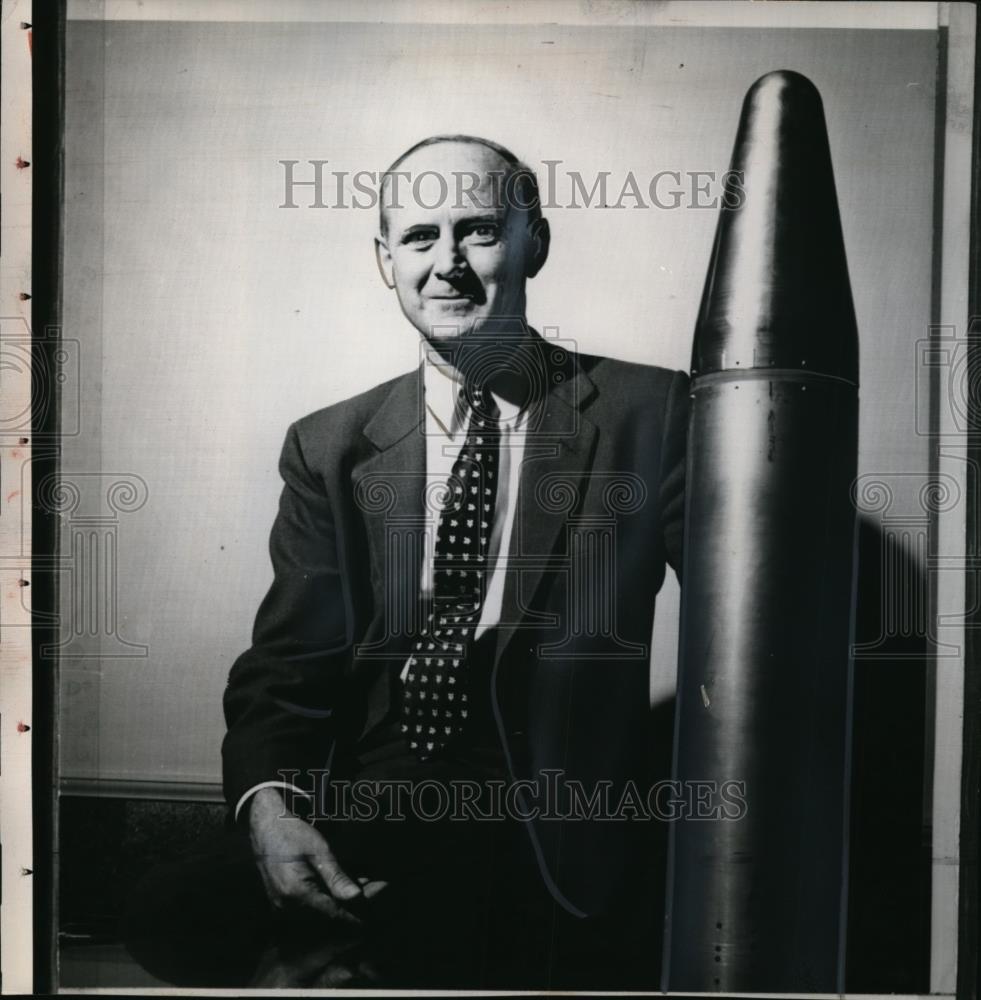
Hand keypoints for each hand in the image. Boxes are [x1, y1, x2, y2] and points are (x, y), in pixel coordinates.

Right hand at [247, 787, 385, 923]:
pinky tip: (345, 885)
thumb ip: (336, 876)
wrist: (264, 825)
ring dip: (343, 903)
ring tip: (366, 884)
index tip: (379, 901)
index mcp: (296, 894)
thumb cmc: (291, 831)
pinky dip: (329, 899)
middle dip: (354, 905)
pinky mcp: (282, 903)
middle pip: (329, 917)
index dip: (359, 911)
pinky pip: (310, 909)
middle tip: (378, 886)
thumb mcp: (318, 849)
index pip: (334, 914)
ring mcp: (282, 907)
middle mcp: (287, 907)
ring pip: (321, 914)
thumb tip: (356, 897)